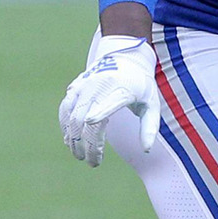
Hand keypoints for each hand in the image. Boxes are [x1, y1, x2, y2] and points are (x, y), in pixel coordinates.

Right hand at [59, 35, 159, 167]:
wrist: (125, 56)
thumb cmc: (141, 84)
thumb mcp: (152, 103)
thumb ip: (150, 127)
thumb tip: (146, 150)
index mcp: (122, 89)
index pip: (109, 102)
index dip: (99, 112)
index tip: (91, 123)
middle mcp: (100, 86)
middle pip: (86, 118)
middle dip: (87, 144)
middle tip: (92, 162)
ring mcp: (85, 85)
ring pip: (71, 114)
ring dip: (72, 138)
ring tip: (79, 155)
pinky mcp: (75, 86)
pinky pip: (65, 108)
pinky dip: (65, 125)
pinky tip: (69, 139)